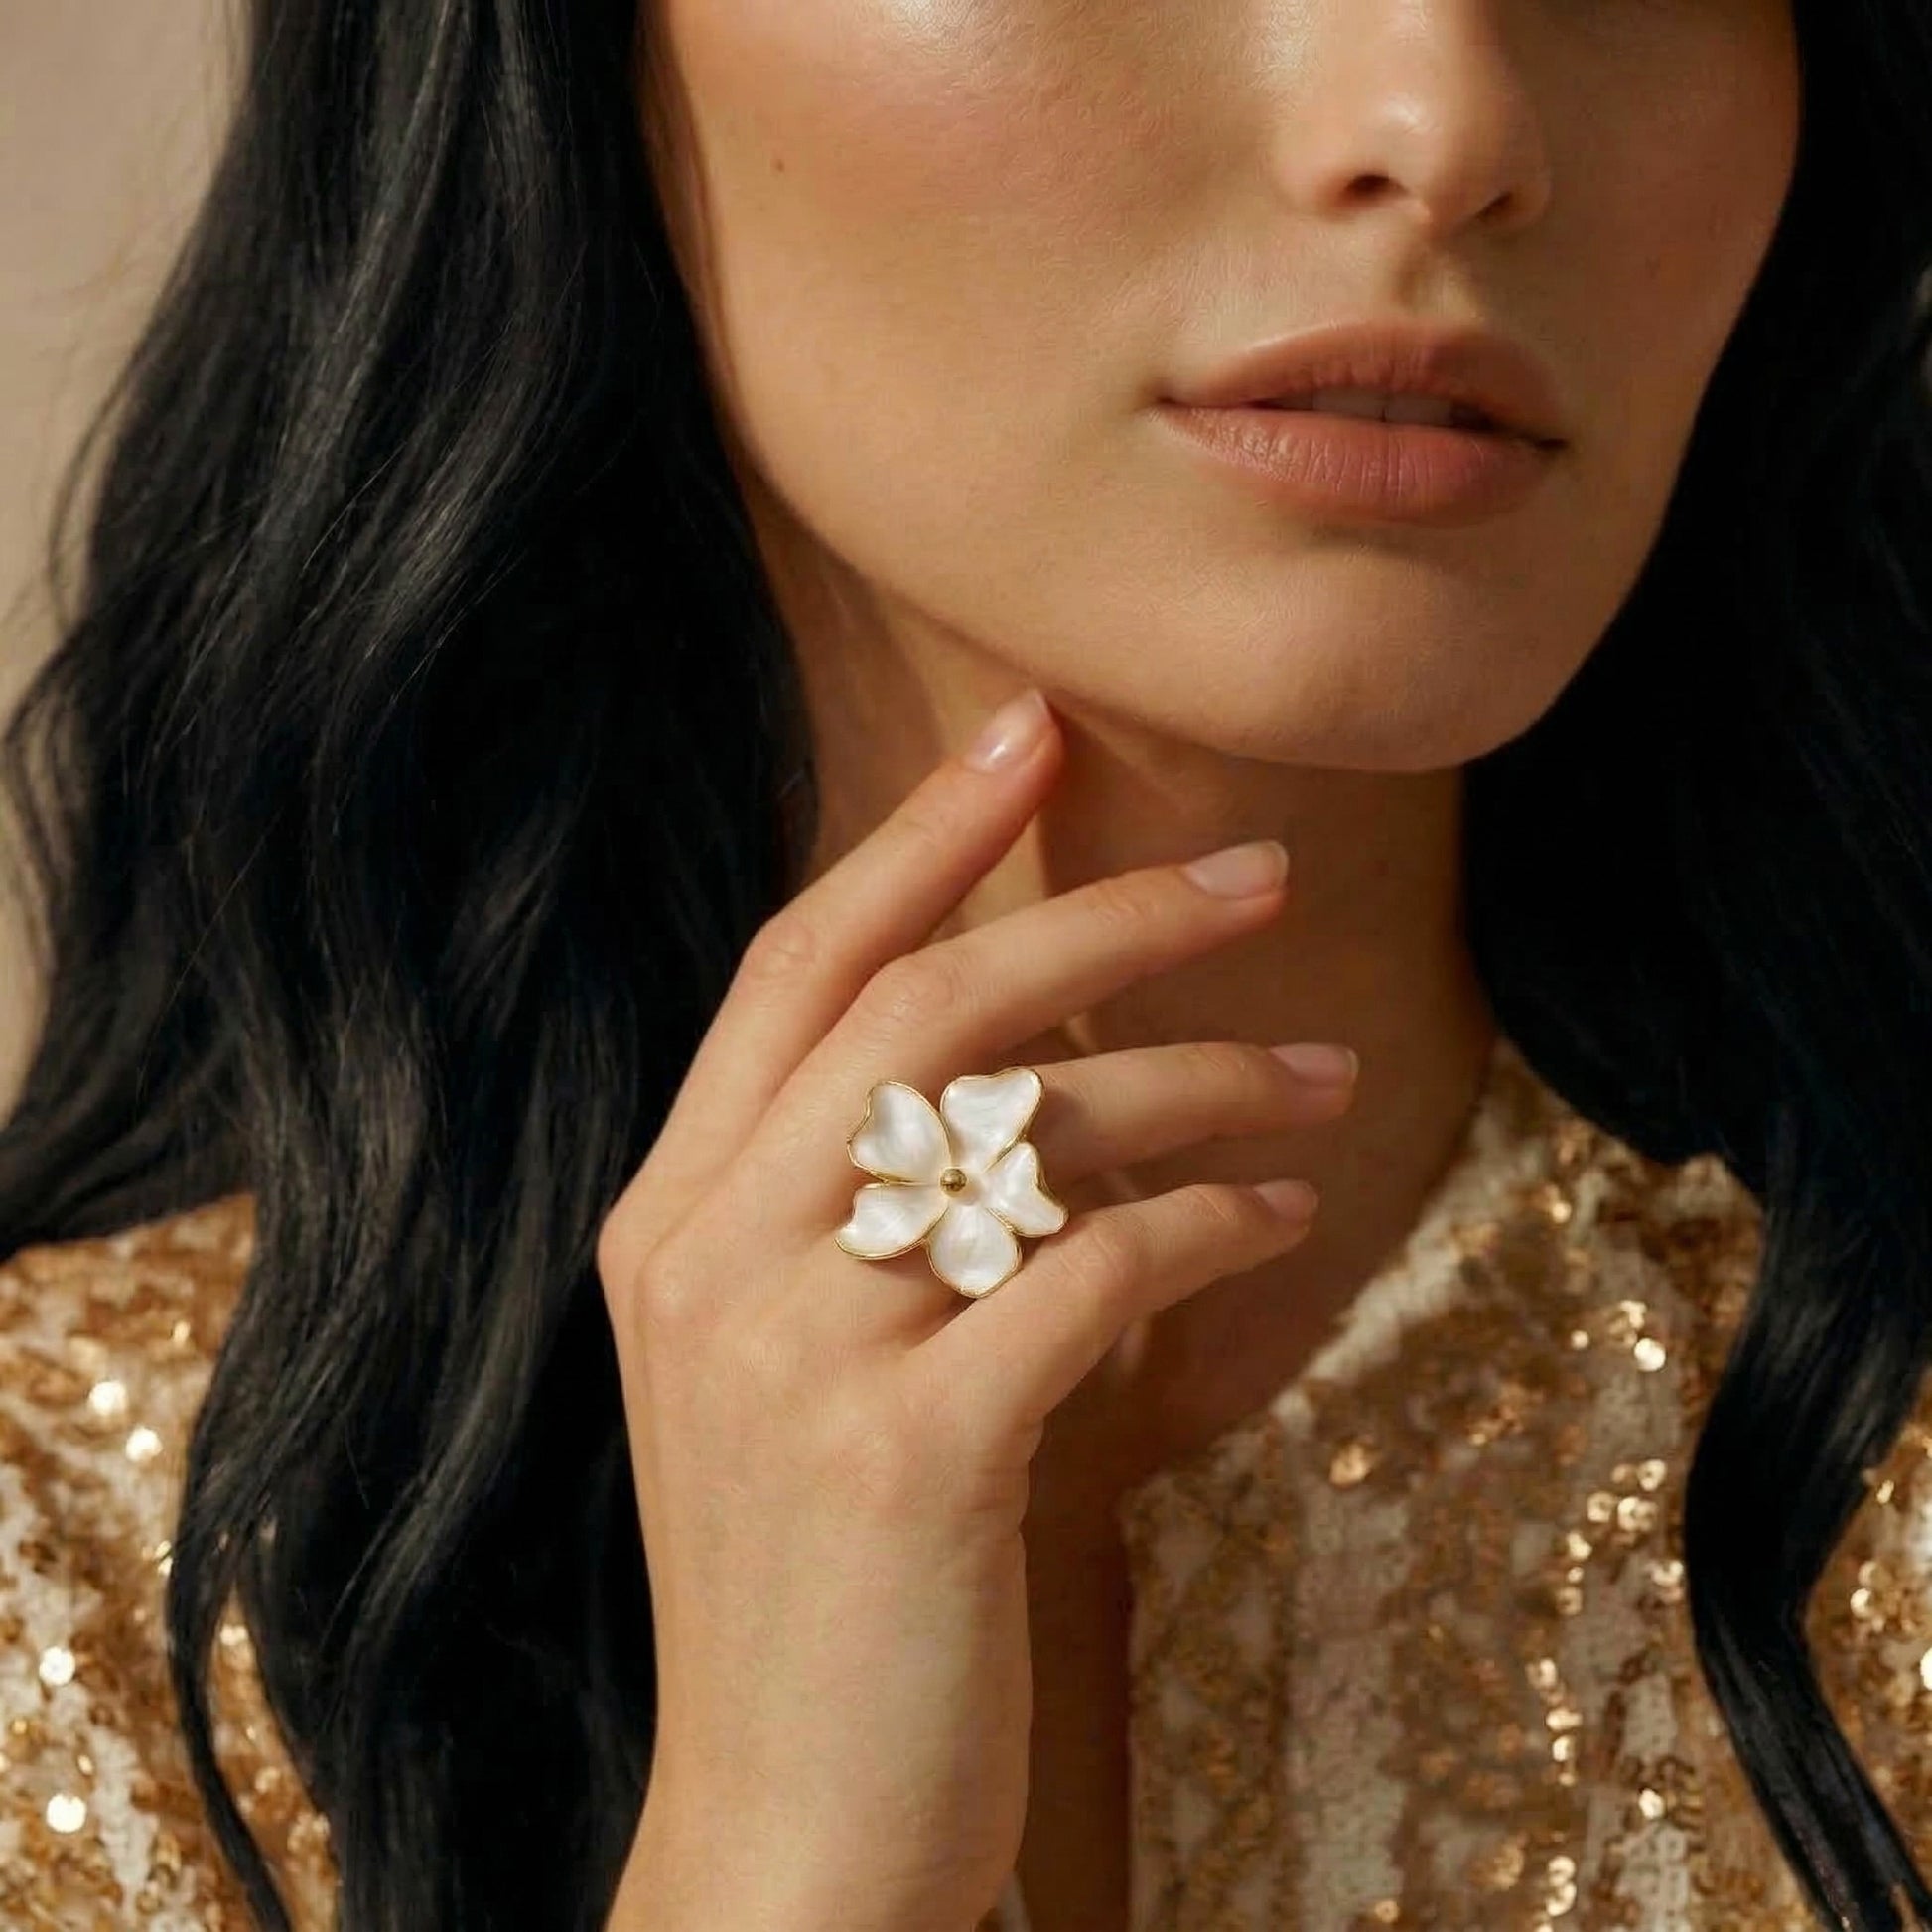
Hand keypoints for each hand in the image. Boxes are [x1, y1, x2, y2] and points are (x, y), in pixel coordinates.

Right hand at [596, 688, 1355, 1931]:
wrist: (784, 1828)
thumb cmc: (819, 1575)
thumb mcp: (790, 1361)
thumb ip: (862, 1203)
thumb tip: (1038, 1056)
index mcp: (670, 1213)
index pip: (795, 966)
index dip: (917, 837)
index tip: (1029, 735)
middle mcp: (710, 1254)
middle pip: (923, 1008)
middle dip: (1101, 913)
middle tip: (1256, 872)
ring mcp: (796, 1352)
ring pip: (1024, 1128)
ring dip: (1199, 1079)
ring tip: (1318, 1077)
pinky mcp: (907, 1454)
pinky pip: (1092, 1272)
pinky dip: (1206, 1224)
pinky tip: (1280, 1220)